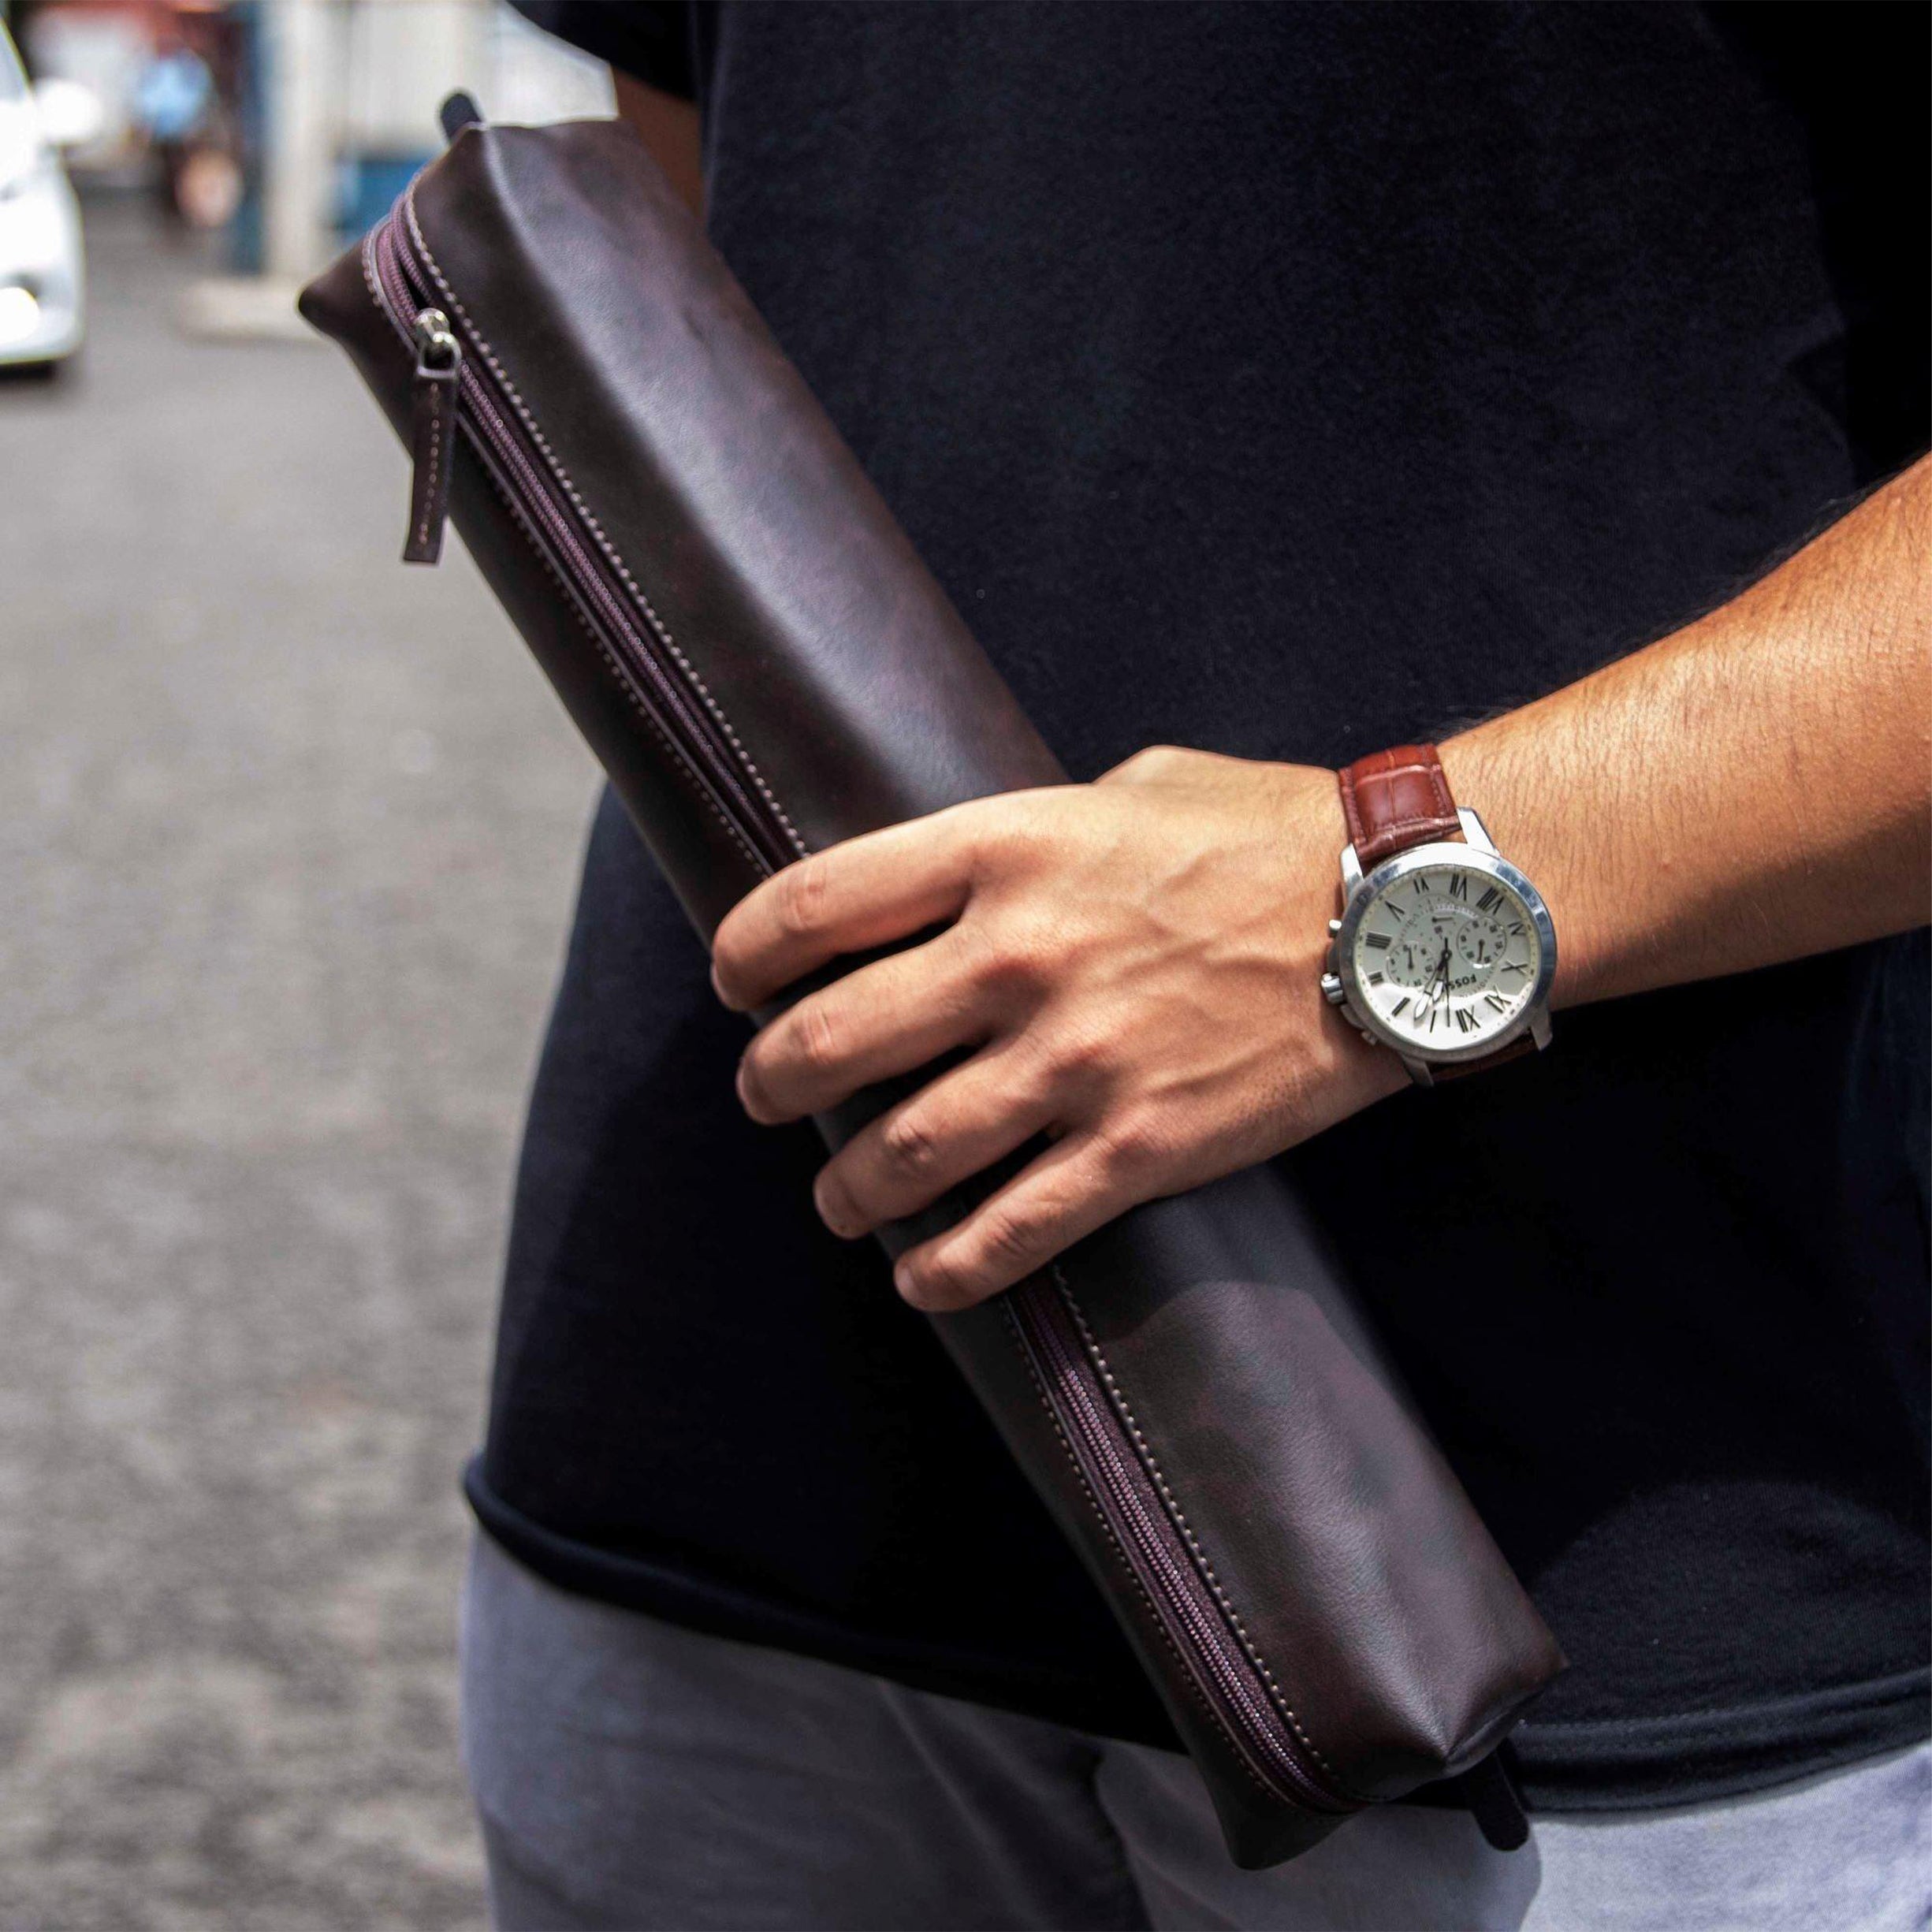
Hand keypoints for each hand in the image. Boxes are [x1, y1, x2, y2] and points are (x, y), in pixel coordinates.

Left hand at [710, 746, 1404, 1310]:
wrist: (1401, 914)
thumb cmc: (1268, 832)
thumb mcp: (1128, 789)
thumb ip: (1029, 832)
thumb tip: (962, 880)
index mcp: (1005, 849)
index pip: (815, 905)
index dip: (745, 952)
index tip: (735, 982)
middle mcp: (1020, 957)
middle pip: (831, 1041)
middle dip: (773, 1084)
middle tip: (767, 1099)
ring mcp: (1076, 1061)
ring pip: (902, 1154)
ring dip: (848, 1192)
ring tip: (839, 1202)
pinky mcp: (1138, 1149)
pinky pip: (1008, 1234)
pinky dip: (944, 1271)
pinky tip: (919, 1278)